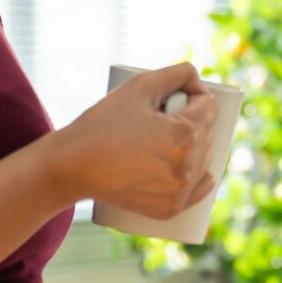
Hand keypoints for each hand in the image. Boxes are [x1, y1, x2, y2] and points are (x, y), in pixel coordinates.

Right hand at [48, 64, 219, 219]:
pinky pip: (198, 189)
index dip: (193, 95)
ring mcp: (179, 191)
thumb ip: (176, 73)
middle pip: (209, 133)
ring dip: (195, 146)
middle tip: (162, 116)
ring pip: (204, 160)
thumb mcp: (139, 86)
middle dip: (193, 120)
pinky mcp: (170, 208)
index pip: (209, 106)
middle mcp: (188, 166)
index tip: (174, 97)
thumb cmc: (102, 123)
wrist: (72, 166)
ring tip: (163, 138)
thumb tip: (198, 78)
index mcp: (184, 134)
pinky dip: (196, 176)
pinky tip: (189, 166)